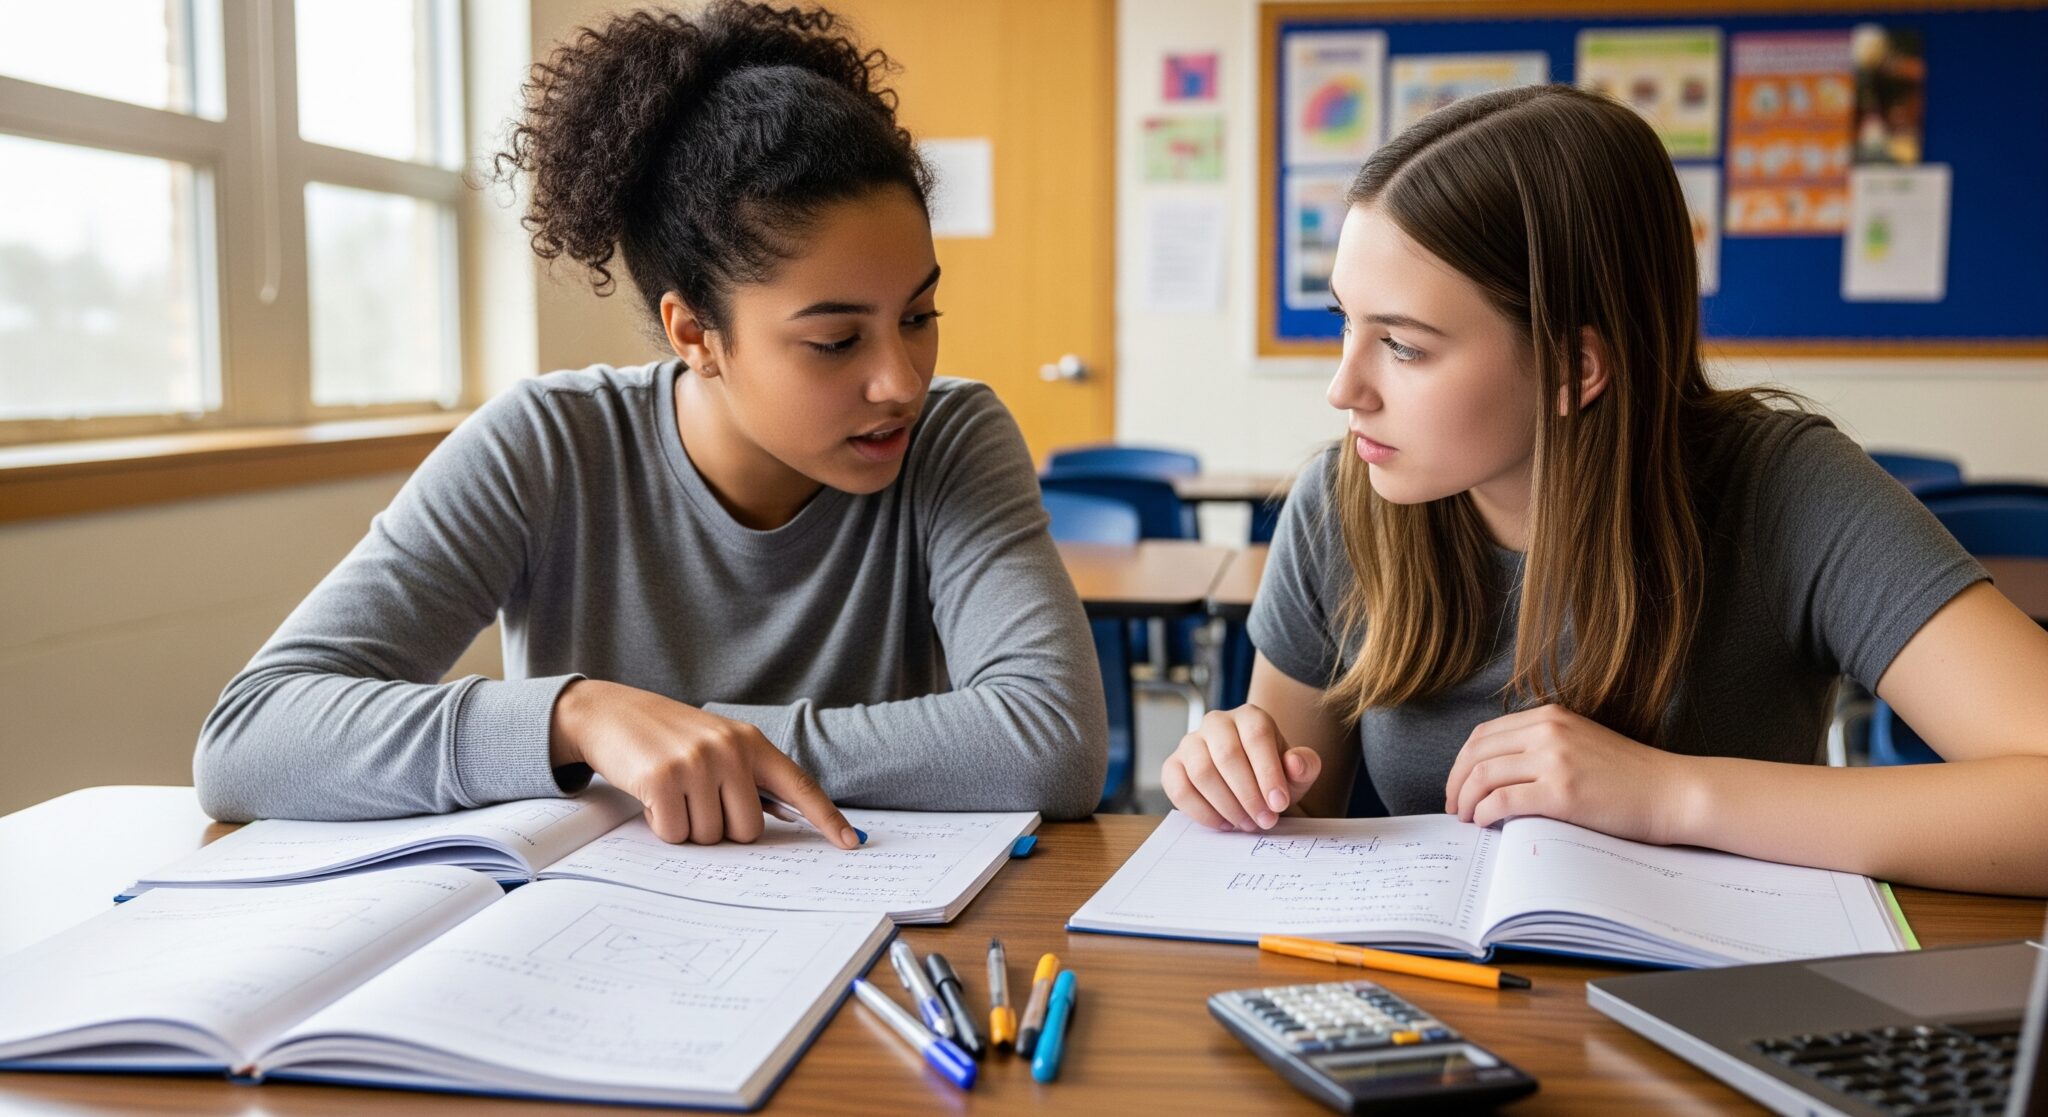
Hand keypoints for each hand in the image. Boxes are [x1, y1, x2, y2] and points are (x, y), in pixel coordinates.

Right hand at [549, 680, 859, 848]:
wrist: (610, 712)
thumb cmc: (668, 738)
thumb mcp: (717, 745)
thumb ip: (749, 778)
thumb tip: (785, 819)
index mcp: (751, 743)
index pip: (799, 786)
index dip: (827, 818)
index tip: (852, 843)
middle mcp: (730, 750)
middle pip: (747, 831)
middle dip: (719, 828)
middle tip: (695, 800)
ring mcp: (697, 762)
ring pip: (709, 837)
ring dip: (687, 826)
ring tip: (672, 792)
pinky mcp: (663, 778)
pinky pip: (676, 834)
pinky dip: (662, 825)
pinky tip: (653, 796)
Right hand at [1162, 705, 1323, 830]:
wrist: (1248, 783)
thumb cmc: (1272, 775)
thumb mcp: (1296, 772)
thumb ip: (1305, 765)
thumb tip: (1295, 762)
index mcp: (1250, 716)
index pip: (1256, 737)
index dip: (1268, 772)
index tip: (1279, 804)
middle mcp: (1216, 722)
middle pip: (1227, 755)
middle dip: (1248, 794)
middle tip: (1264, 821)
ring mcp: (1190, 742)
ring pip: (1202, 772)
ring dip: (1227, 805)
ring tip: (1246, 824)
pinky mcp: (1173, 765)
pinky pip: (1179, 788)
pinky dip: (1201, 812)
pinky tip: (1224, 824)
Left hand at [1443, 704, 1701, 843]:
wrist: (1672, 792)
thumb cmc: (1629, 777)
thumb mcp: (1579, 743)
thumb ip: (1541, 747)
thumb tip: (1494, 773)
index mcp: (1549, 716)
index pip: (1484, 735)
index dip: (1462, 762)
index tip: (1457, 784)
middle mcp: (1548, 731)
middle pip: (1477, 754)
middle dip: (1456, 782)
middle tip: (1454, 806)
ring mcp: (1554, 760)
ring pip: (1484, 777)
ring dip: (1467, 801)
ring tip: (1468, 818)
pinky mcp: (1561, 792)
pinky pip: (1503, 801)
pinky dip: (1485, 814)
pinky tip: (1486, 824)